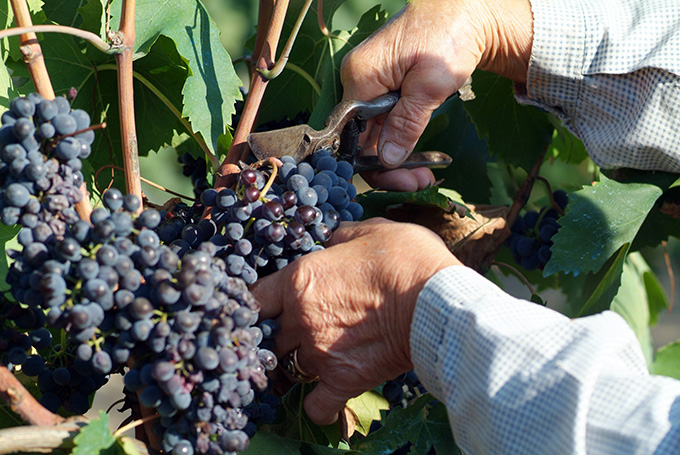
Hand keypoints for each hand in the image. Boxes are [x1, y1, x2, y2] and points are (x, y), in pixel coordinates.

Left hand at [250, 218, 460, 424]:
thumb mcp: (370, 231)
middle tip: (301, 329)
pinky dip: (318, 405)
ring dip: (298, 364)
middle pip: (271, 335)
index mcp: (300, 281)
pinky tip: (324, 396)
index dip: (256, 304)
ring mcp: (319, 354)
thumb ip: (340, 238)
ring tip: (315, 357)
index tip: (266, 306)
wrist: (436, 301)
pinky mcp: (343, 381)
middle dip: (282, 333)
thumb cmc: (406, 259)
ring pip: (288, 368)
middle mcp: (301, 319)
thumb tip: (331, 242)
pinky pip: (316, 407)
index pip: (254, 298)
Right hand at [341, 0, 532, 190]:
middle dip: (388, 166)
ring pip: (373, 133)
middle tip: (420, 183)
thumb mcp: (430, 85)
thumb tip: (387, 160)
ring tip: (425, 175)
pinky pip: (383, 121)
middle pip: (361, 138)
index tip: (404, 182)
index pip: (352, 136)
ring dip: (397, 157)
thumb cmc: (449, 36)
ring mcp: (369, 83)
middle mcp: (357, 80)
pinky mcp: (383, 86)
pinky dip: (400, 139)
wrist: (467, 10)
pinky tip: (418, 155)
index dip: (374, 165)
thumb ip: (406, 124)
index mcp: (360, 77)